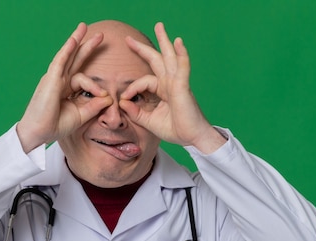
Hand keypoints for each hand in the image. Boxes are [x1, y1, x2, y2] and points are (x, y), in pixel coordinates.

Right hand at [17, 23, 113, 152]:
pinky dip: (67, 50)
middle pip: (75, 60)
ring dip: (76, 41)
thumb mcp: (80, 116)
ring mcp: (54, 79)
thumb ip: (94, 106)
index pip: (83, 80)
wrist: (39, 133)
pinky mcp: (50, 79)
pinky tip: (74, 40)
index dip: (96, 87)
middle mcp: (59, 81)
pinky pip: (60, 61)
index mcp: (65, 90)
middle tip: (100, 35)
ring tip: (84, 27)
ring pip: (67, 56)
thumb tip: (109, 97)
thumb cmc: (55, 126)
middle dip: (86, 47)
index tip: (106, 97)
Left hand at [120, 23, 225, 153]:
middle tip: (128, 38)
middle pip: (157, 60)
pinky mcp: (183, 87)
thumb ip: (136, 112)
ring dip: (165, 41)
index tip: (124, 99)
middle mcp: (170, 83)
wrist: (193, 138)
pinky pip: (182, 67)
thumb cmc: (176, 129)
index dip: (131, 88)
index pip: (143, 81)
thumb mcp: (150, 122)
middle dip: (143, 48)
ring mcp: (177, 83)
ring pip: (170, 58)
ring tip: (159, 26)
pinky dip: (181, 54)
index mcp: (163, 90)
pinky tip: (178, 42)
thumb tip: (122, 102)